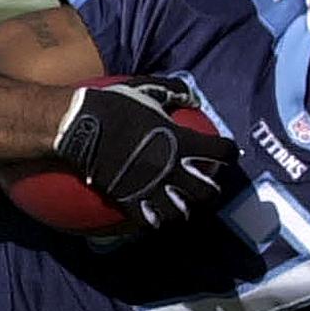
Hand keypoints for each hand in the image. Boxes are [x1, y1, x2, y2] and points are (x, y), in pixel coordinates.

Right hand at [53, 76, 239, 231]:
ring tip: (182, 205)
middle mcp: (173, 168)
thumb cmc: (115, 104)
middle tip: (206, 185)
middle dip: (212, 190)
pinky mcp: (129, 200)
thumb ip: (175, 91)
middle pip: (208, 192)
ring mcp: (151, 187)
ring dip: (185, 209)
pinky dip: (154, 222)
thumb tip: (193, 98)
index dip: (228, 152)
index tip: (226, 152)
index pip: (222, 152)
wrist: (81, 124)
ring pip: (182, 212)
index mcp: (182, 141)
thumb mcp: (149, 88)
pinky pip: (149, 222)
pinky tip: (155, 217)